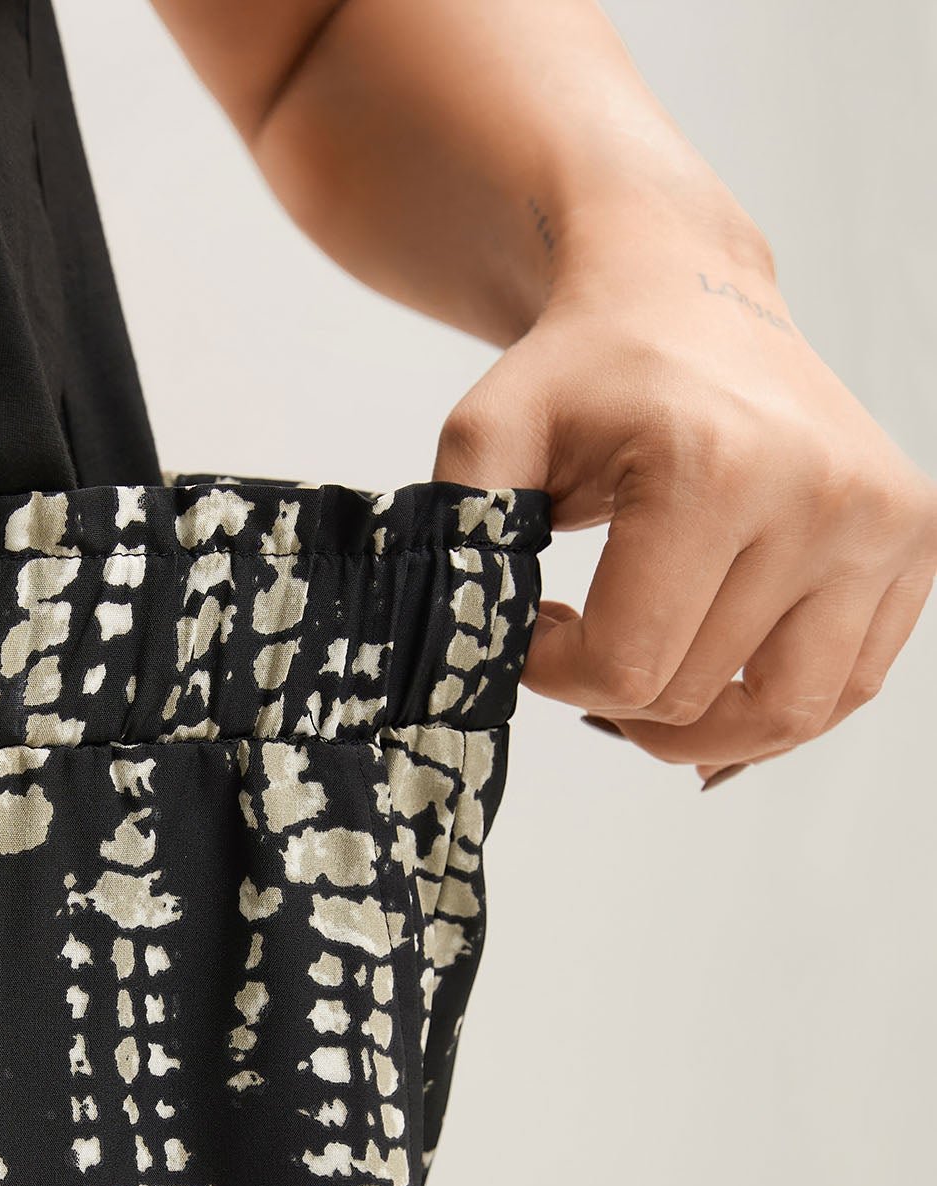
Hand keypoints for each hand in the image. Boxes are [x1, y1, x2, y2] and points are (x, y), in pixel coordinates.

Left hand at [430, 222, 936, 783]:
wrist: (686, 294)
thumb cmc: (587, 371)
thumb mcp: (491, 432)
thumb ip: (462, 538)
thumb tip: (467, 655)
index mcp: (718, 468)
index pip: (626, 669)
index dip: (557, 673)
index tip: (539, 623)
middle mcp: (820, 495)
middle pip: (695, 699)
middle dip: (616, 688)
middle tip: (588, 624)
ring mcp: (882, 523)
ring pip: (780, 718)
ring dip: (699, 722)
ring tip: (651, 664)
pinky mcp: (914, 543)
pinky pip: (844, 690)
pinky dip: (773, 704)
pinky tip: (717, 659)